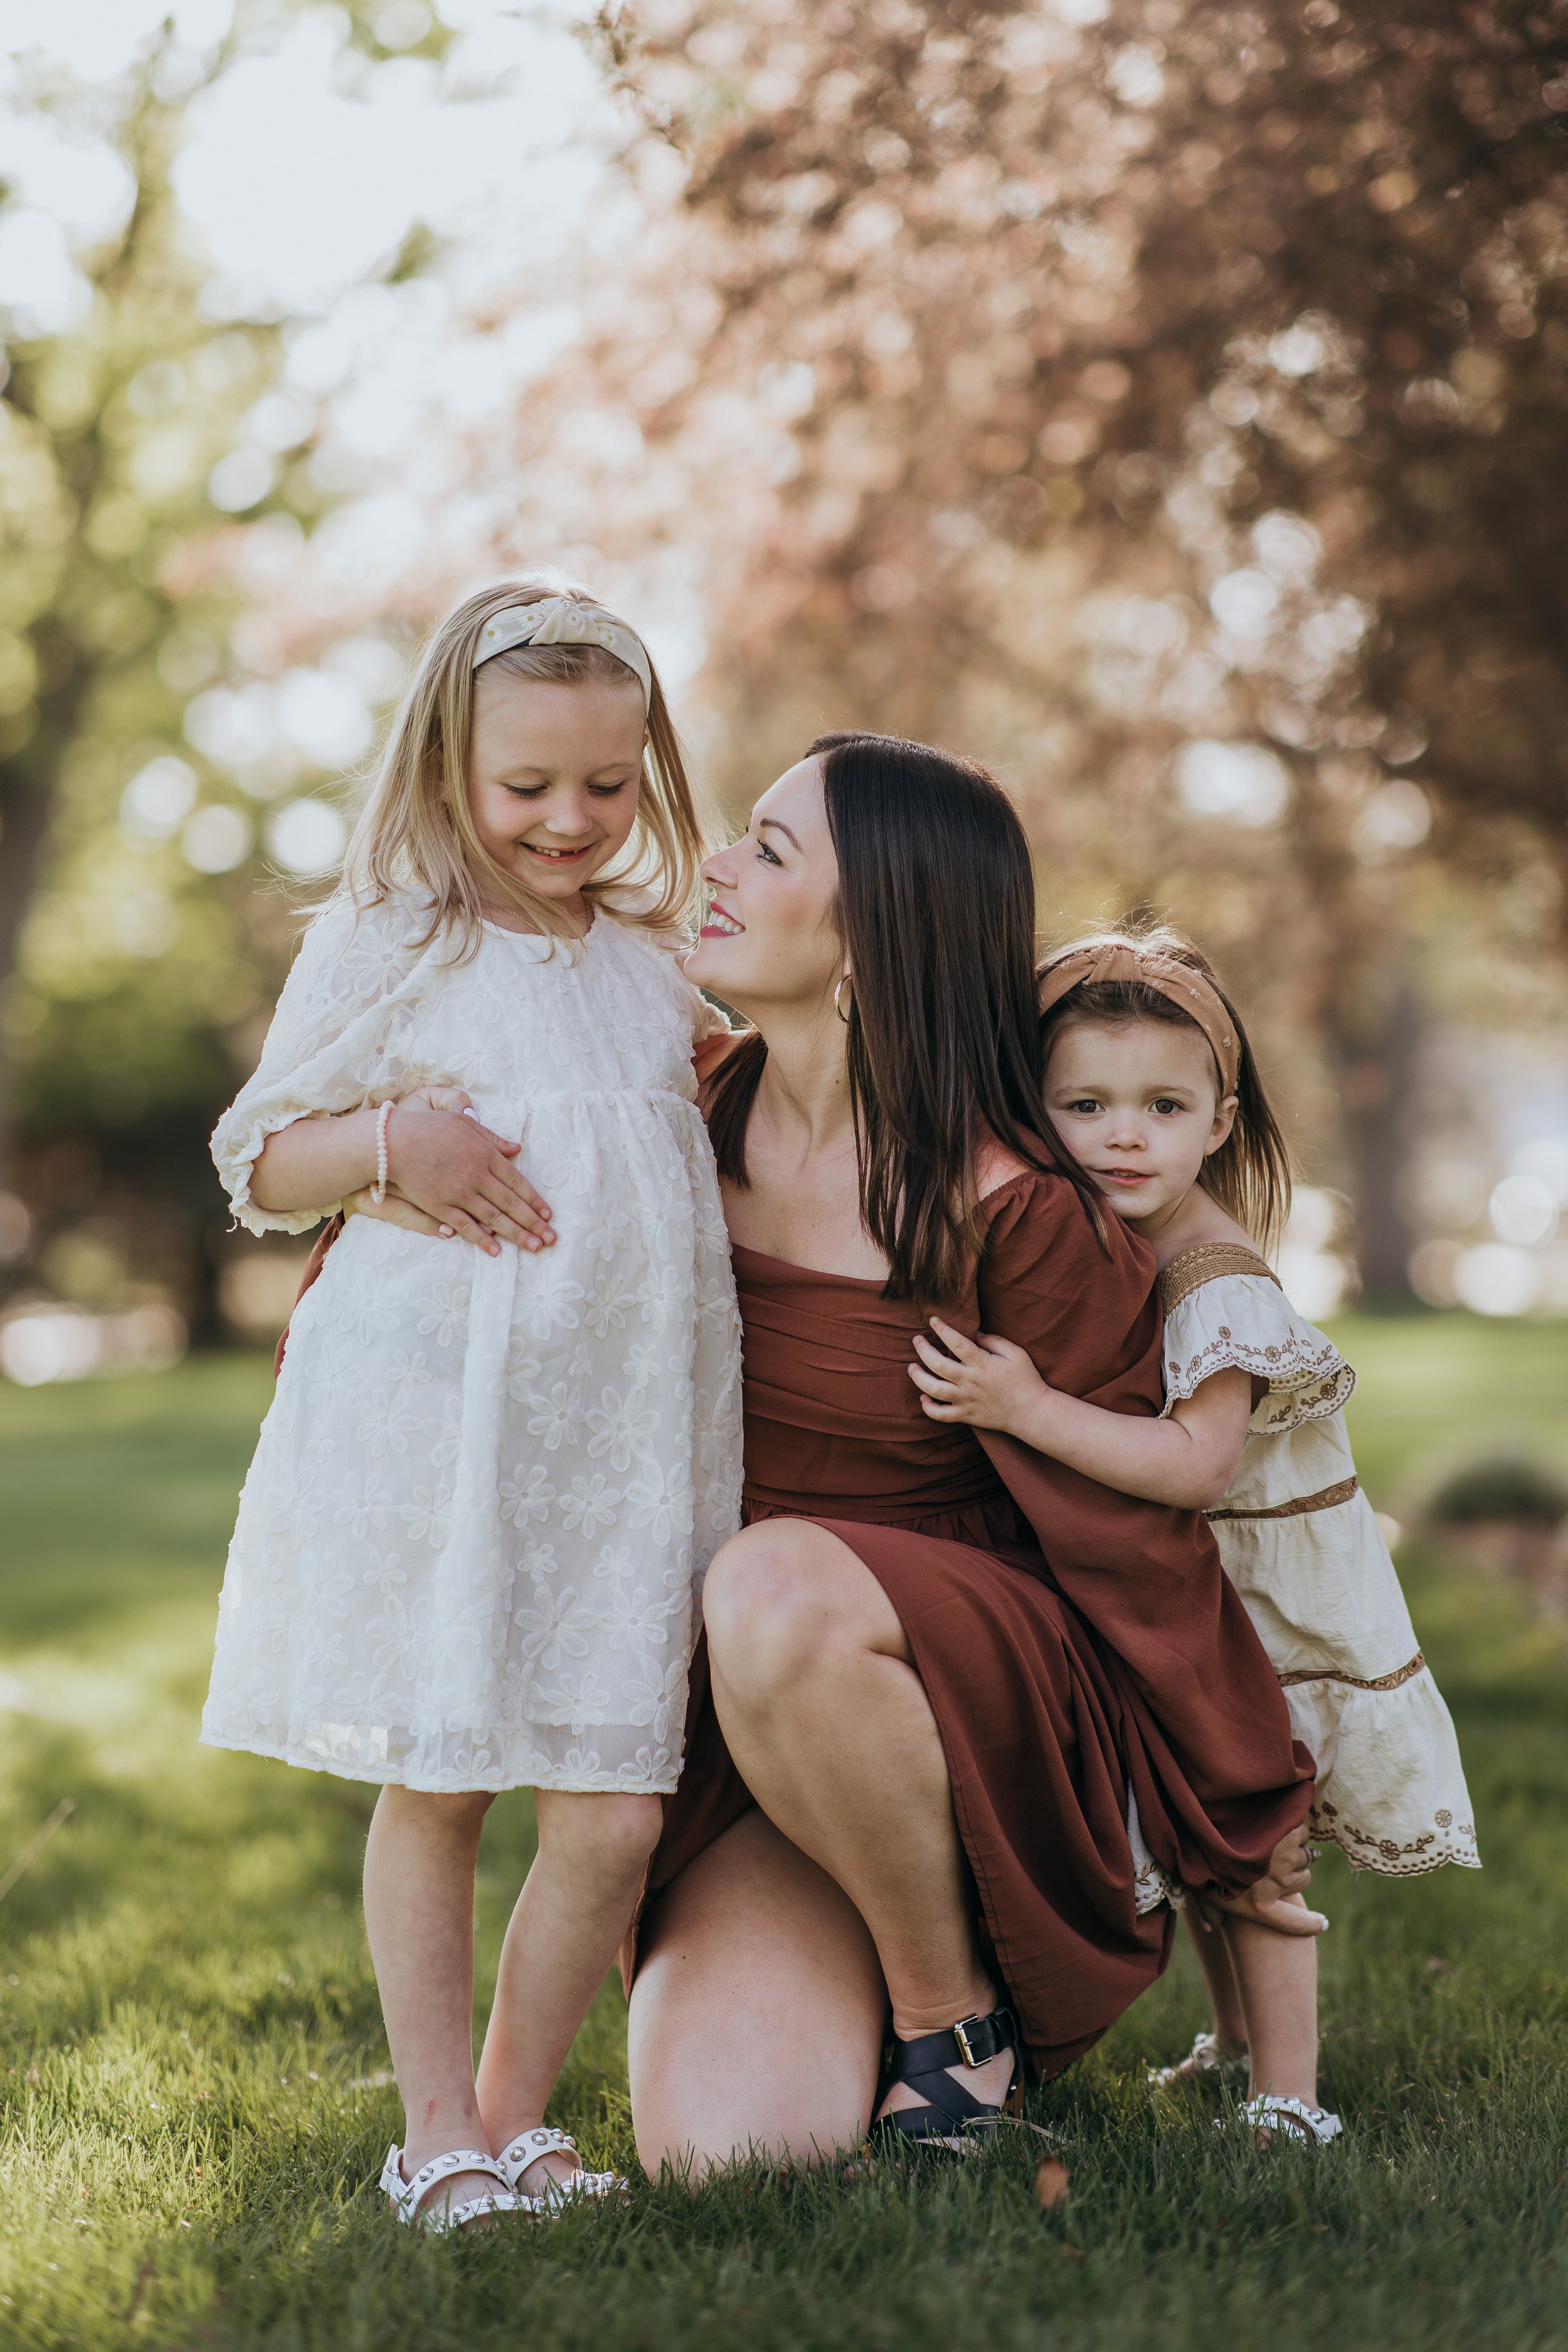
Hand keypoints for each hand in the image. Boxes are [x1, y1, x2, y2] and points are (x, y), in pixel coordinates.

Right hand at [381, 1089, 555, 1258]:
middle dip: (534, 1222)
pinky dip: (483, 1239)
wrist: (393, 1142)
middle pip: (511, 1203)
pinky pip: (466, 1226)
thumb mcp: (465, 1123)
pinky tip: (497, 1251)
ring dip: (517, 1234)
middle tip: (552, 1238)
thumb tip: (517, 1149)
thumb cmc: (429, 1127)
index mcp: (486, 1154)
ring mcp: (459, 1193)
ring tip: (536, 1247)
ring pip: (494, 1218)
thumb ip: (492, 1138)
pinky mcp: (440, 1206)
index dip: (535, 1200)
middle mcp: (477, 1176)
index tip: (549, 1214)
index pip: (517, 1181)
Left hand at [907, 1314, 1049, 1437]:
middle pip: (938, 1364)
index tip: (933, 1320)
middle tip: (916, 1340)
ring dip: (918, 1377)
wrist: (1031, 1413)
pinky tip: (924, 1397)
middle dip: (923, 1349)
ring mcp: (966, 1400)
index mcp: (982, 1364)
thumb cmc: (1026, 1380)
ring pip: (934, 1389)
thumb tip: (974, 1334)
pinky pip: (941, 1415)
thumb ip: (994, 1341)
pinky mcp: (966, 1415)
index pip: (956, 1342)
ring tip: (911, 1368)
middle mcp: (970, 1382)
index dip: (942, 1329)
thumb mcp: (1016, 1354)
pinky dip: (928, 1407)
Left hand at [1195, 1824, 1326, 1936]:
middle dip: (1290, 1869)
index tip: (1322, 1923)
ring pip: (1304, 1855)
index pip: (1294, 1923)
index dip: (1309, 1924)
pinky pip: (1302, 1832)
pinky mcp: (1292, 1833)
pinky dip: (1292, 1827)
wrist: (1203, 1818)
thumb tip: (1210, 1929)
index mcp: (1258, 1906)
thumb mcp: (1198, 1888)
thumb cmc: (1197, 1856)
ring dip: (1292, 1847)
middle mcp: (1279, 1885)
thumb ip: (1209, 1911)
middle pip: (1301, 1880)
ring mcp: (1288, 1859)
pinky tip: (1273, 1820)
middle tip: (1271, 1857)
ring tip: (1270, 1836)